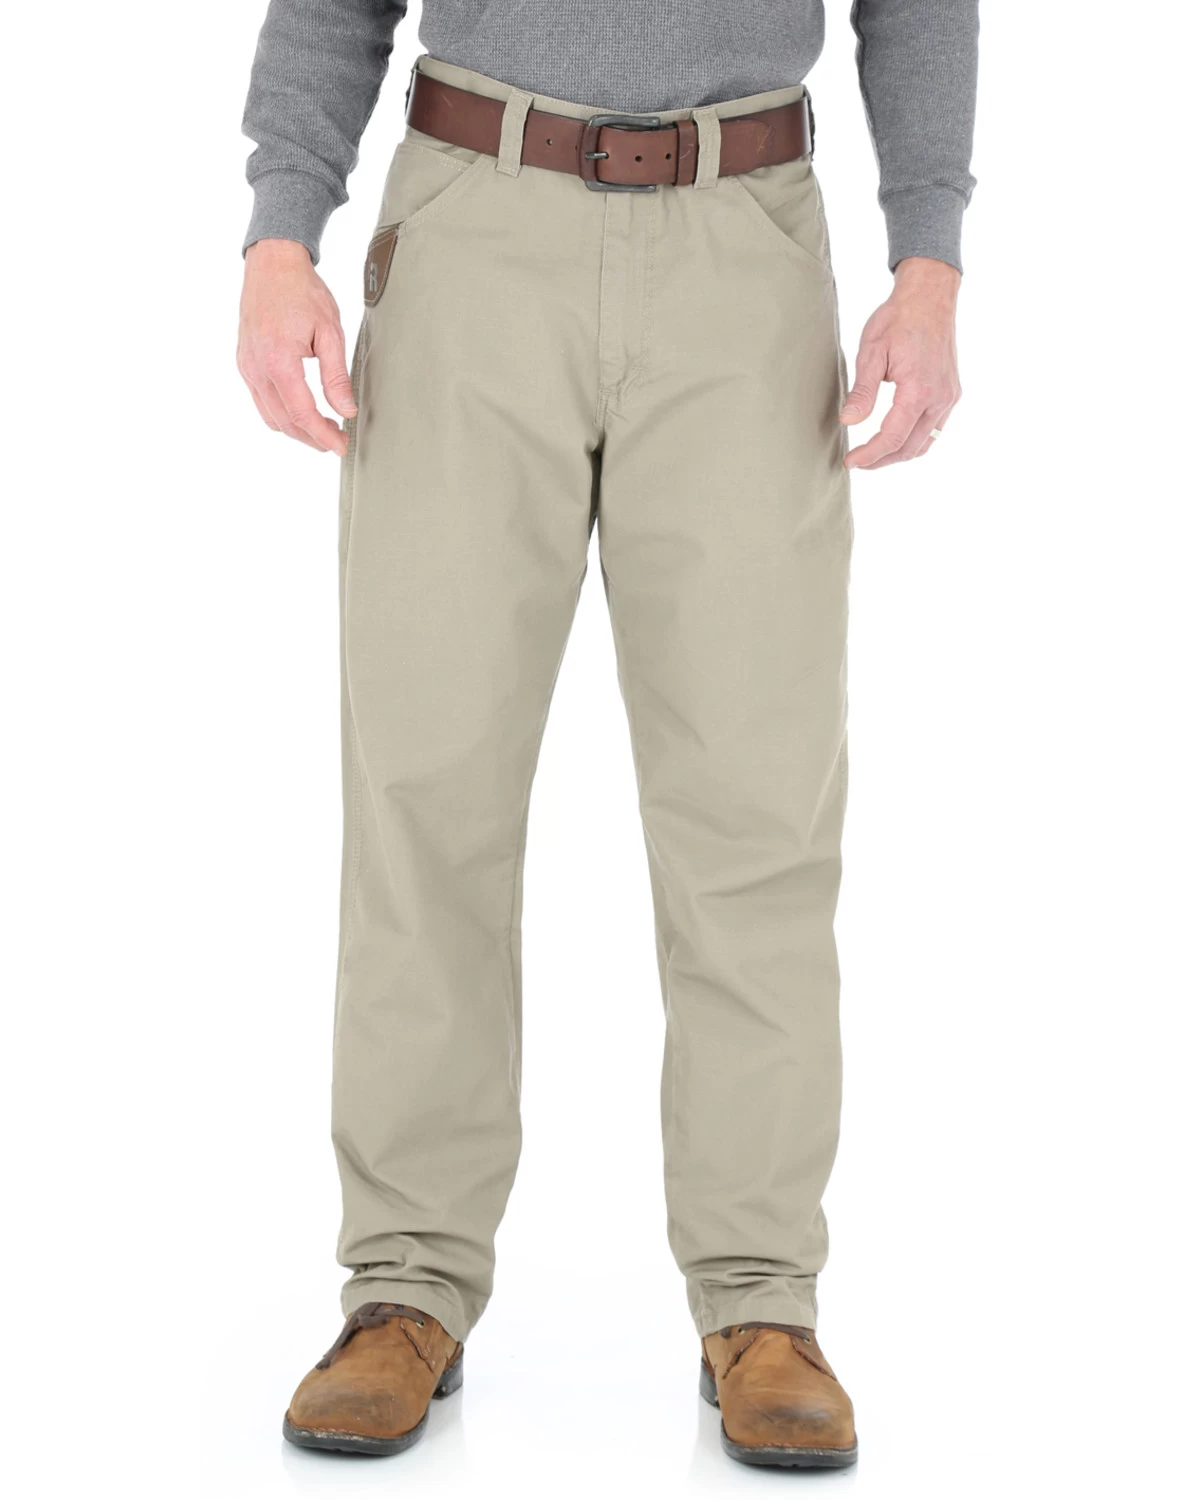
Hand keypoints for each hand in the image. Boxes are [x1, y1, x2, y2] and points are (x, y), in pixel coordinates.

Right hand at [237, 239, 356, 455]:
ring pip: (270, 417)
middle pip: (284, 422)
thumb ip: (336, 376)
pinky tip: (301, 411)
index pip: (301, 414)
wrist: (271, 264)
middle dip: (312, 438)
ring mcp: (247, 367)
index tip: (341, 446)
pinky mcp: (244, 364)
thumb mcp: (329, 332)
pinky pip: (261, 401)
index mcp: (278, 361)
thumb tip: (345, 410)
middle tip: (337, 440)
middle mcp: (256, 368)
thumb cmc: (301, 291)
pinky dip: (281, 415)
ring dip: (296, 430)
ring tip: (323, 429)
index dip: (323, 436)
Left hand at [840, 257, 961, 470]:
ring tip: (874, 454)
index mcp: (919, 389)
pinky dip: (914, 440)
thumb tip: (848, 422)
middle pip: (910, 447)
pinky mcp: (951, 392)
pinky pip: (935, 429)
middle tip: (858, 462)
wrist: (929, 295)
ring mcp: (949, 396)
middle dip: (882, 459)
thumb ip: (862, 391)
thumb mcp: (872, 352)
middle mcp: (940, 397)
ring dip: (899, 453)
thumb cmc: (899, 318)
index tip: (850, 462)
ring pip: (925, 443)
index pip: (892, 437)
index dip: (870, 455)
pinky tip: (896, 436)